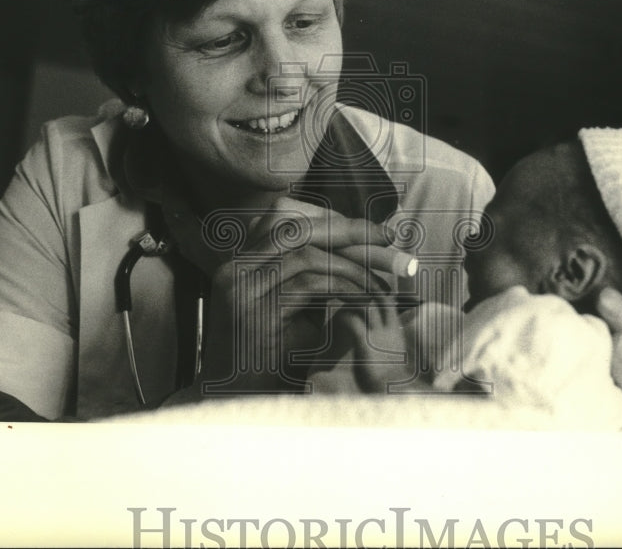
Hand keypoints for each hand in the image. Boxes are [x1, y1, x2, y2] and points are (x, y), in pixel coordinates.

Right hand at [200, 208, 406, 392]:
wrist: (236, 404)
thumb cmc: (271, 358)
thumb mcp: (291, 309)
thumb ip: (311, 277)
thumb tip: (358, 250)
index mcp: (240, 263)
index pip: (285, 218)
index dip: (331, 219)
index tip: (372, 228)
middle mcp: (234, 269)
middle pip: (295, 228)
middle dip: (347, 229)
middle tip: (387, 236)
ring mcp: (240, 289)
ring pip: (304, 253)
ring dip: (351, 263)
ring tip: (380, 279)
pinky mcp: (254, 314)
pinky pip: (308, 285)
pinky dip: (343, 286)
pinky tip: (365, 298)